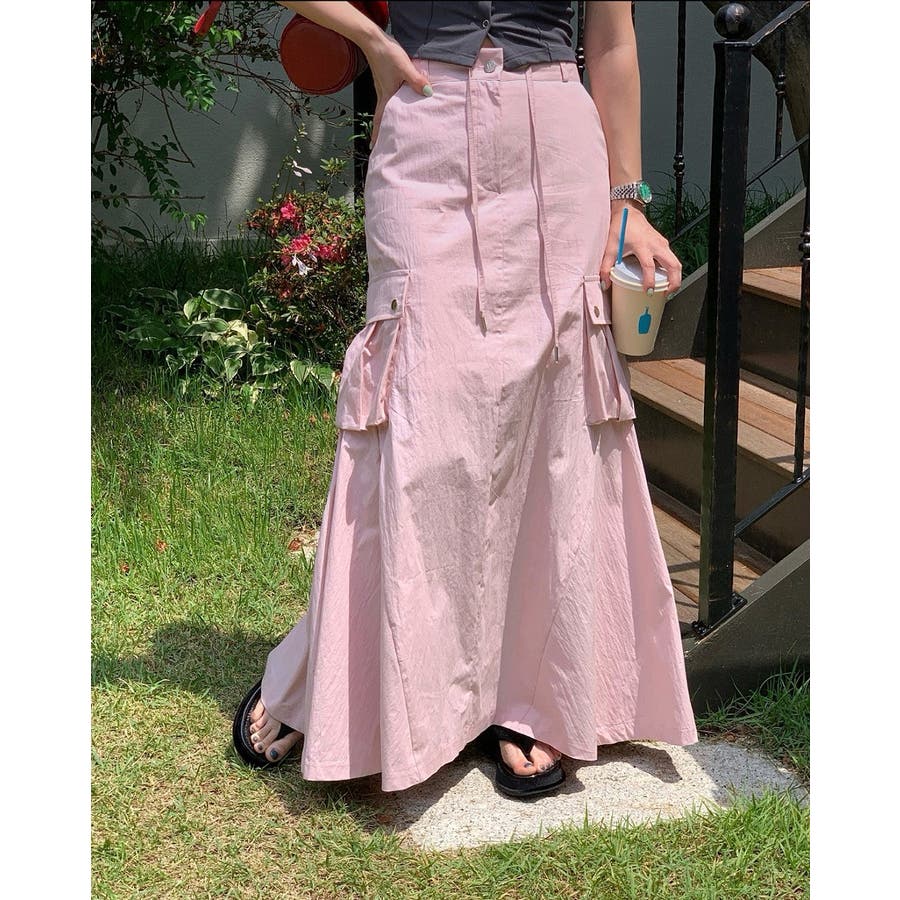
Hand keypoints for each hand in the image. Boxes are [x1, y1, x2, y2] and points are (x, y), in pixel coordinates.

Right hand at [362, 32, 432, 148]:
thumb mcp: (404, 67)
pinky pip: (387, 97)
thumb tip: (428, 93)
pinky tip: (398, 105)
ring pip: (385, 108)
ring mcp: (382, 87)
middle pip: (381, 116)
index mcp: (386, 95)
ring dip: (386, 119)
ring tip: (392, 128)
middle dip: (381, 130)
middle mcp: (382, 94)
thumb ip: (416, 80)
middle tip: (383, 143)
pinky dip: (390, 106)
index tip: (374, 146)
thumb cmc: (388, 54)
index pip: (380, 119)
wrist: (373, 39)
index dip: (377, 133)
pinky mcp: (384, 80)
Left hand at [600, 200, 682, 296]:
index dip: (650, 281)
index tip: (648, 291)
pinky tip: (664, 279)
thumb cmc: (620, 227)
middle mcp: (656, 245)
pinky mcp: (664, 244)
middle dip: (674, 282)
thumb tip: (604, 284)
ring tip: (668, 290)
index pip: (649, 266)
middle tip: (667, 294)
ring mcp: (662, 244)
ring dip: (675, 277)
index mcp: (642, 246)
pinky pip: (672, 259)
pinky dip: (672, 270)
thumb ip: (606, 267)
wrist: (628, 211)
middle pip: (673, 265)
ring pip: (676, 263)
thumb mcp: (610, 248)